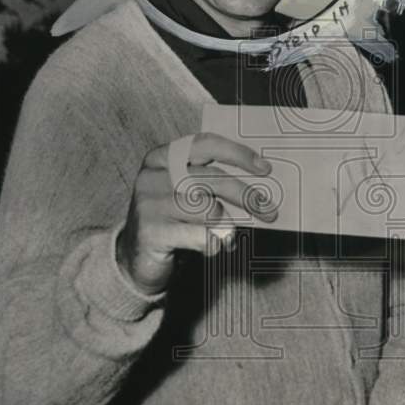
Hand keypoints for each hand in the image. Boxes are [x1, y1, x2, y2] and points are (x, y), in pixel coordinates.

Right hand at [116, 132, 275, 294]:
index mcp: (162, 157)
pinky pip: (200, 234)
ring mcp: (149, 203)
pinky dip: (214, 243)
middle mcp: (153, 175)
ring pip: (208, 208)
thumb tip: (259, 187)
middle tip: (269, 211)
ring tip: (228, 236)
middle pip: (212, 178)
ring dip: (227, 225)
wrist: (135, 260)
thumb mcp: (189, 196)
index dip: (238, 154)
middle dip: (246, 195)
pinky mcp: (151, 231)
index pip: (205, 144)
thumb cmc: (172, 223)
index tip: (264, 168)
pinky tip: (212, 248)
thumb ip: (213, 185)